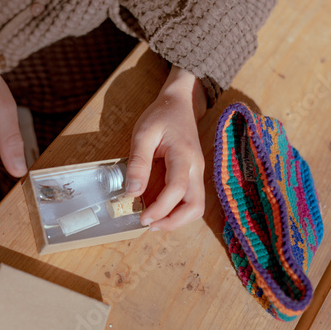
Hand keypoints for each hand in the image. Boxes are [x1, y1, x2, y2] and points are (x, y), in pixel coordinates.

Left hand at [125, 66, 206, 230]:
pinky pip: (192, 199)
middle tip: (149, 225)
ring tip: (154, 221)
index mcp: (184, 156)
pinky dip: (178, 210)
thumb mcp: (143, 134)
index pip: (177, 189)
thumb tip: (132, 192)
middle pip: (196, 205)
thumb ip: (138, 162)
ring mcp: (198, 172)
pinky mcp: (194, 174)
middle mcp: (196, 167)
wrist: (181, 104)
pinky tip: (160, 210)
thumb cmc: (161, 116)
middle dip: (174, 222)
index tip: (143, 218)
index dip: (161, 208)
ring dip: (177, 219)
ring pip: (197, 206)